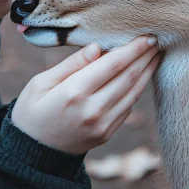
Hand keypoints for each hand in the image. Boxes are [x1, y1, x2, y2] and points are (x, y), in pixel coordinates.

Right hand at [10, 35, 161, 154]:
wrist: (32, 152)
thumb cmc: (31, 111)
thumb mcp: (40, 83)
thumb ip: (70, 65)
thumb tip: (97, 47)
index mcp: (74, 93)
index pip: (112, 64)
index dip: (132, 49)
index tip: (147, 36)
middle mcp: (93, 110)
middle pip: (128, 77)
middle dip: (145, 57)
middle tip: (156, 40)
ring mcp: (102, 124)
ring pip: (133, 93)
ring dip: (147, 72)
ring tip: (155, 55)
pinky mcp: (107, 133)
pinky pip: (128, 107)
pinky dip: (137, 89)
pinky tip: (141, 76)